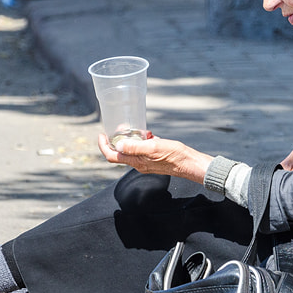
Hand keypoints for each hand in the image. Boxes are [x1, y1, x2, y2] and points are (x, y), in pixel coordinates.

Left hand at [98, 133, 213, 183]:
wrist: (189, 163)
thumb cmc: (174, 155)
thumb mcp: (153, 147)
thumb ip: (136, 147)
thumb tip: (119, 144)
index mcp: (136, 161)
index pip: (112, 156)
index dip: (104, 146)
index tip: (102, 135)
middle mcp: (139, 163)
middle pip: (120, 153)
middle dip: (117, 140)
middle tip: (120, 128)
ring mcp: (146, 162)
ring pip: (132, 150)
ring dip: (131, 139)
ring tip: (135, 129)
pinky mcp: (153, 160)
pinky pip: (142, 150)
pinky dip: (142, 141)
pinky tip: (149, 135)